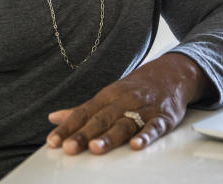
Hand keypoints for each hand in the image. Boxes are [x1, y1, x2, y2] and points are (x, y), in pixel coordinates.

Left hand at [46, 52, 211, 155]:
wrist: (170, 75)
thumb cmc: (134, 90)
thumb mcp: (107, 96)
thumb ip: (81, 110)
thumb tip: (53, 118)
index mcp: (107, 97)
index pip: (83, 113)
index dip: (68, 128)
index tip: (53, 141)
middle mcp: (123, 101)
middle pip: (101, 119)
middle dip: (84, 134)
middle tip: (69, 148)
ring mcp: (143, 109)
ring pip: (124, 124)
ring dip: (110, 136)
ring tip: (96, 148)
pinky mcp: (162, 117)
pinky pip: (154, 127)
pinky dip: (145, 136)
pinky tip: (136, 145)